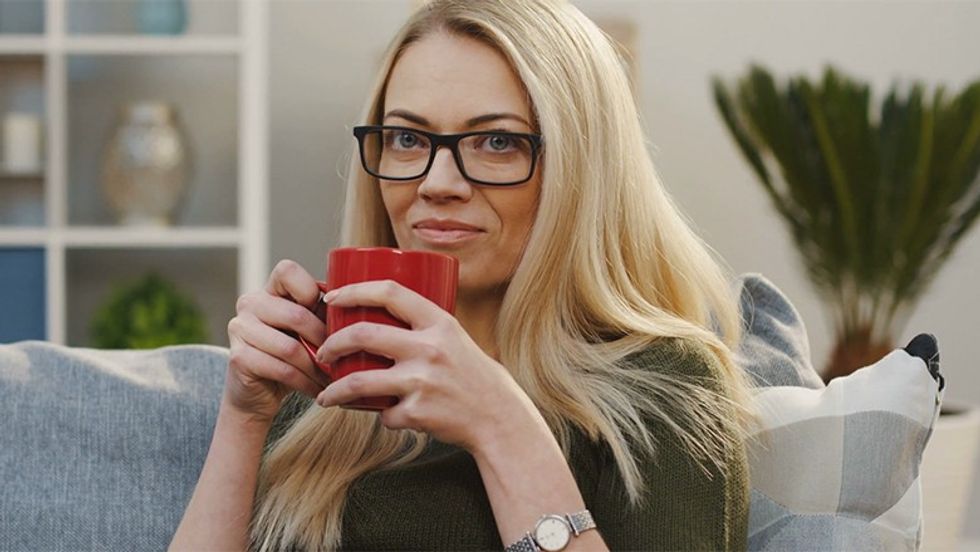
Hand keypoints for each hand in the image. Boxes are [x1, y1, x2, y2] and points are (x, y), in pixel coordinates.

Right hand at [225, 260, 329, 422]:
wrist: (258, 392)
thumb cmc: (292, 354)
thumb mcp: (309, 328)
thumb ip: (324, 312)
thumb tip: (361, 304)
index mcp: (269, 289)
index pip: (287, 271)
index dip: (310, 290)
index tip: (329, 313)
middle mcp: (249, 303)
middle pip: (295, 315)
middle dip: (324, 340)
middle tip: (342, 356)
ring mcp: (239, 329)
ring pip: (290, 347)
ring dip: (317, 367)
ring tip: (334, 378)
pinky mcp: (238, 357)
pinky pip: (281, 369)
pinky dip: (305, 382)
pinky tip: (318, 389)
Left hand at [314, 280, 536, 451]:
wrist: (499, 417)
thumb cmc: (472, 375)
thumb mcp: (453, 338)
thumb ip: (420, 328)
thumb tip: (372, 317)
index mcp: (439, 322)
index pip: (389, 292)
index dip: (354, 290)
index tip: (332, 298)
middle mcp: (430, 348)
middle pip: (363, 334)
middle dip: (332, 344)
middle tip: (323, 353)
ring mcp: (422, 382)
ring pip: (358, 382)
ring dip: (335, 391)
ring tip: (326, 396)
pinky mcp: (418, 412)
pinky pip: (384, 415)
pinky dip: (382, 417)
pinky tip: (388, 417)